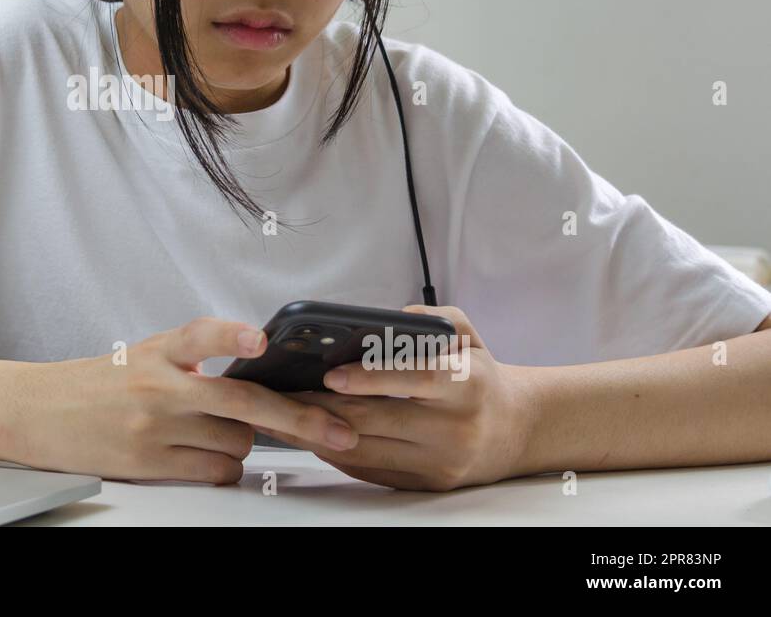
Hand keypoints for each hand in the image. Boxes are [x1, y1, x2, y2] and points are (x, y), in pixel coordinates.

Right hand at [16, 316, 357, 483]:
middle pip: (243, 403)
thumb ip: (194, 360)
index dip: (233, 337)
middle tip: (338, 430)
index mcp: (160, 350)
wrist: (41, 411)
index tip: (260, 340)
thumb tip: (258, 374)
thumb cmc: (101, 382)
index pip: (202, 335)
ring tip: (219, 433)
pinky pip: (215, 472)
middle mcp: (160, 385)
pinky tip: (206, 457)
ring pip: (237, 442)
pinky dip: (224, 468)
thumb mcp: (145, 355)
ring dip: (246, 443)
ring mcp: (154, 427)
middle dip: (299, 419)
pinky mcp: (149, 462)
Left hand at [256, 305, 537, 490]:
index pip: (414, 380)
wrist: (516, 430)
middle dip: (325, 406)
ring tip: (285, 416)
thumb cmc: (480, 378)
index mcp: (466, 385)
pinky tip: (310, 435)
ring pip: (367, 450)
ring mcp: (440, 461)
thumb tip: (390, 318)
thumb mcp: (469, 337)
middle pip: (378, 419)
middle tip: (285, 393)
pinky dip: (336, 453)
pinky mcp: (426, 484)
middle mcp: (455, 427)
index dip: (370, 378)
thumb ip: (434, 319)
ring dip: (319, 433)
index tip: (331, 374)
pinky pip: (371, 470)